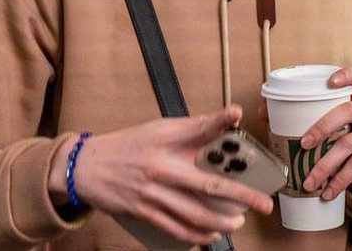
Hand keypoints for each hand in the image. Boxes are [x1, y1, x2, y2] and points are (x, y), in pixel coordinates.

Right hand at [47, 106, 273, 246]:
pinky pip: (175, 229)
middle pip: (207, 185)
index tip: (237, 114)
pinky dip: (196, 236)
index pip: (198, 129)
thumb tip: (227, 118)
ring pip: (194, 214)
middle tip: (262, 203)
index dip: (220, 121)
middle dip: (240, 196)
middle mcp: (161, 169)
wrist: (89, 167)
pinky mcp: (145, 213)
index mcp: (166, 143)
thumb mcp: (160, 128)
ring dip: (221, 221)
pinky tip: (210, 236)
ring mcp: (153, 195)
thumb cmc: (130, 144)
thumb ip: (193, 128)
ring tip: (238, 222)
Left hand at [300, 67, 351, 201]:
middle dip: (322, 127)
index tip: (330, 82)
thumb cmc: (345, 140)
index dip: (349, 74)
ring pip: (351, 143)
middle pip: (350, 110)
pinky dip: (340, 180)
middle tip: (303, 144)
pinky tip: (328, 192)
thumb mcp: (331, 127)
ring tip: (309, 182)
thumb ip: (301, 116)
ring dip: (326, 164)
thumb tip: (264, 110)